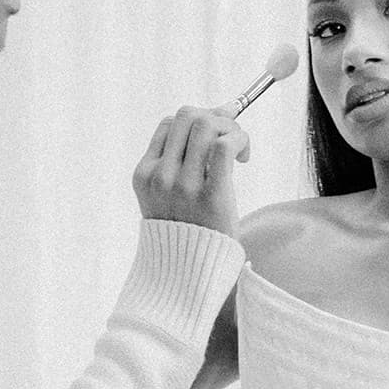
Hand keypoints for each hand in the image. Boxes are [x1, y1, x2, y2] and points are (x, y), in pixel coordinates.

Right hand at [134, 105, 249, 236]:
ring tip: (239, 151)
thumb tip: (218, 112)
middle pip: (187, 116)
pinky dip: (239, 139)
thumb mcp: (170, 196)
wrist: (190, 276)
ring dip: (231, 128)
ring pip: (206, 124)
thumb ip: (182, 159)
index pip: (169, 124)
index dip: (197, 120)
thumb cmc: (188, 234)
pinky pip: (224, 146)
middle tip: (231, 138)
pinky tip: (244, 156)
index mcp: (144, 174)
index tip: (215, 136)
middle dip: (215, 118)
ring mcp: (182, 186)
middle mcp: (159, 177)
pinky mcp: (210, 196)